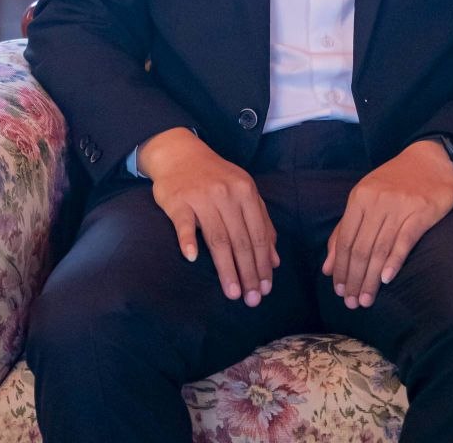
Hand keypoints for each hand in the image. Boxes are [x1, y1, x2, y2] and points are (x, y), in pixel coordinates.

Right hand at [138, 127, 279, 306]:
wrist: (179, 153)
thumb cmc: (215, 177)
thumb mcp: (243, 191)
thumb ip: (261, 221)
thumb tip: (274, 259)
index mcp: (246, 191)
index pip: (258, 234)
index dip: (263, 263)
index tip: (265, 288)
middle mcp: (226, 194)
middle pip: (240, 240)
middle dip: (249, 272)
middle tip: (252, 299)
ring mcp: (202, 197)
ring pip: (218, 238)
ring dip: (227, 268)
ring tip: (233, 292)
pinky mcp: (178, 201)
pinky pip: (184, 224)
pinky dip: (188, 241)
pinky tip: (193, 259)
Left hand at [321, 139, 452, 308]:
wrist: (431, 160)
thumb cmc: (394, 182)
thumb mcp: (364, 198)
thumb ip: (344, 230)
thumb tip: (328, 267)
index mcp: (359, 197)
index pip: (345, 239)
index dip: (341, 268)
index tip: (339, 290)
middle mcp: (376, 201)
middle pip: (361, 248)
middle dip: (354, 278)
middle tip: (352, 302)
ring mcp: (399, 206)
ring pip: (380, 248)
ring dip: (371, 278)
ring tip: (366, 299)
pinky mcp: (421, 212)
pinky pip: (404, 240)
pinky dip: (394, 261)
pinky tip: (386, 279)